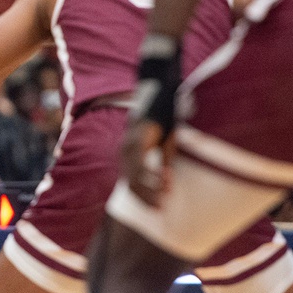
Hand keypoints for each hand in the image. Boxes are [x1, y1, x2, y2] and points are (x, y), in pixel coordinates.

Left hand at [123, 34, 181, 205]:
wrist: (160, 83)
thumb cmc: (162, 109)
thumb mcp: (165, 138)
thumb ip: (164, 157)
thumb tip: (167, 175)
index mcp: (130, 149)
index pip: (131, 181)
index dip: (144, 196)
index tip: (159, 207)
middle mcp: (125, 147)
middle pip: (130, 183)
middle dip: (146, 198)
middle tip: (161, 209)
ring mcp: (130, 141)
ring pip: (134, 176)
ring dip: (151, 189)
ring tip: (165, 197)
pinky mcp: (139, 136)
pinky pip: (142, 163)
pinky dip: (153, 175)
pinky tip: (166, 180)